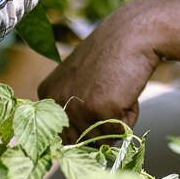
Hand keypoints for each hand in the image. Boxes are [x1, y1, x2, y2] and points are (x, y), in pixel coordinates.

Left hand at [38, 0, 166, 142]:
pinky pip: (120, 132)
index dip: (85, 126)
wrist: (131, 34)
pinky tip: (127, 90)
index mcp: (47, 95)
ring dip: (117, 121)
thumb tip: (76, 144)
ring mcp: (77, 107)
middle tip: (111, 94)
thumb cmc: (111, 56)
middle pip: (81, 141)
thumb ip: (72, 107)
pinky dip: (130, 116)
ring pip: (102, 139)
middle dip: (101, 126)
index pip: (62, 135)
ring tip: (119, 89)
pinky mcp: (101, 108)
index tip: (97, 106)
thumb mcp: (80, 80)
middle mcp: (57, 102)